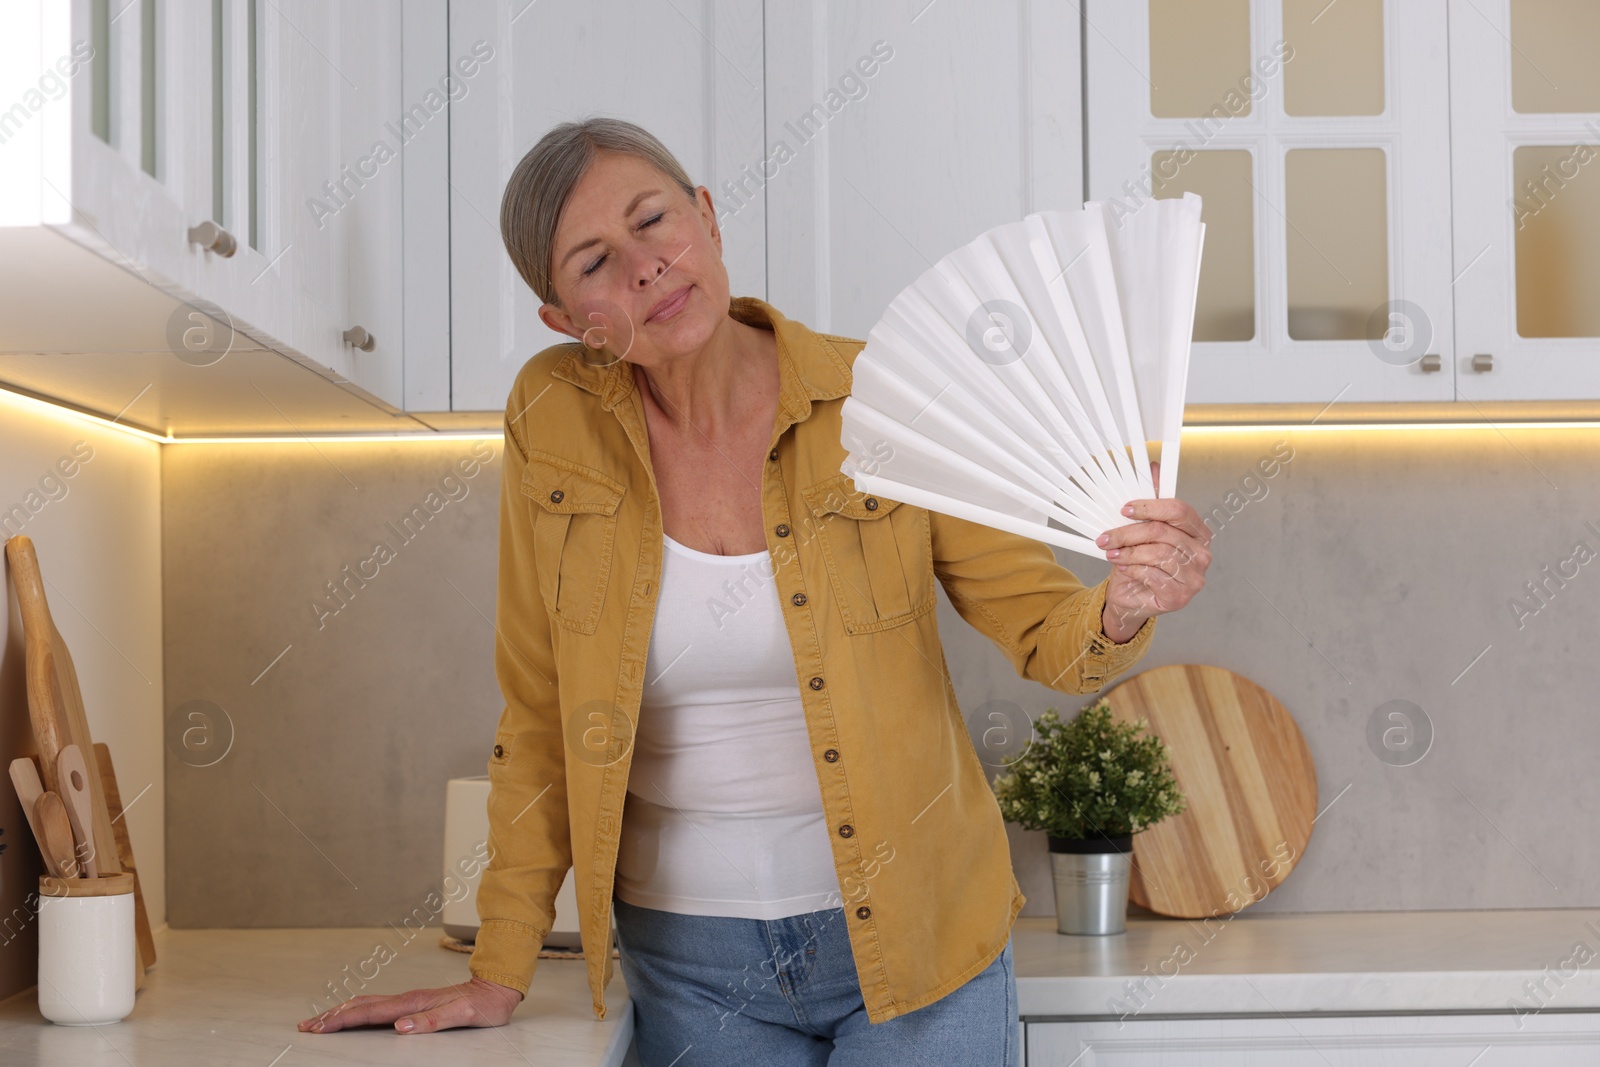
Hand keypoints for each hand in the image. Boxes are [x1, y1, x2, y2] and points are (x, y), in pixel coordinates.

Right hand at [297, 976, 523, 1034]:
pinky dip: (359, 1010)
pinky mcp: (414, 1002)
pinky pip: (378, 1006)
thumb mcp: (464, 1016)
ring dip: (342, 1012)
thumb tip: (401, 1027)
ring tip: (320, 1019)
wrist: (497, 987)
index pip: (370, 1013)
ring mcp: (410, 999)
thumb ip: (433, 1021)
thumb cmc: (483, 1005)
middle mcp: (408, 999)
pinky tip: (354, 1013)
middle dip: (333, 1016)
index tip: (319, 1027)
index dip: (342, 1021)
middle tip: (307, 1026)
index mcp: (414, 1003)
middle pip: (362, 1006)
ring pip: (368, 1003)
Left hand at [1095, 461, 1210, 641]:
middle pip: (1162, 533)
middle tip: (1106, 536)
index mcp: (1199, 533)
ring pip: (1156, 554)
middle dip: (1129, 533)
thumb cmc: (1141, 563)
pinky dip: (1132, 569)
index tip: (1124, 509)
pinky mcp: (1180, 597)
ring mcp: (1194, 578)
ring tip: (1112, 552)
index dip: (1150, 507)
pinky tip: (1123, 568)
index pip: (1179, 511)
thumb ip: (1153, 500)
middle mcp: (1202, 555)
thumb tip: (1154, 468)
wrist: (1132, 598)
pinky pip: (1152, 575)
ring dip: (1128, 552)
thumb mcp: (1144, 529)